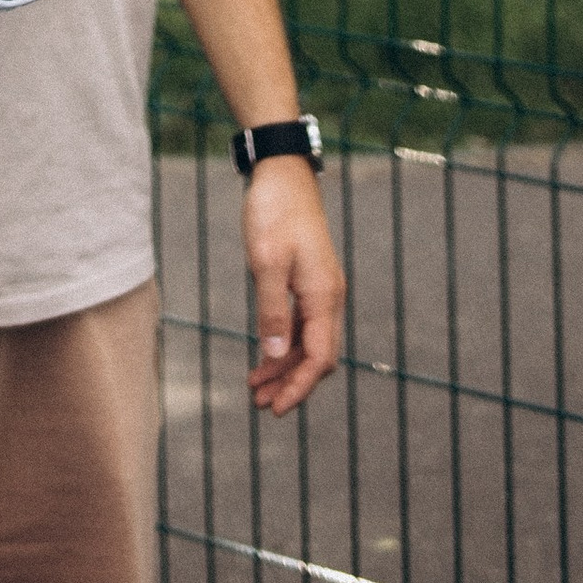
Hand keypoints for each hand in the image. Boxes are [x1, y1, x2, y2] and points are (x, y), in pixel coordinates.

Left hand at [243, 158, 345, 414]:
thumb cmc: (273, 211)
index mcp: (324, 295)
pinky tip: (263, 356)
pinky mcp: (307, 281)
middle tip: (259, 405)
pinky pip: (300, 325)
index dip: (299, 387)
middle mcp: (328, 297)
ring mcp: (319, 289)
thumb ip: (271, 309)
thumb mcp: (266, 260)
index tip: (277, 409)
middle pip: (316, 356)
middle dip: (290, 383)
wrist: (282, 173)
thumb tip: (276, 354)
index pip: (319, 358)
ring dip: (283, 366)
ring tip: (254, 389)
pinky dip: (282, 344)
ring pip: (307, 342)